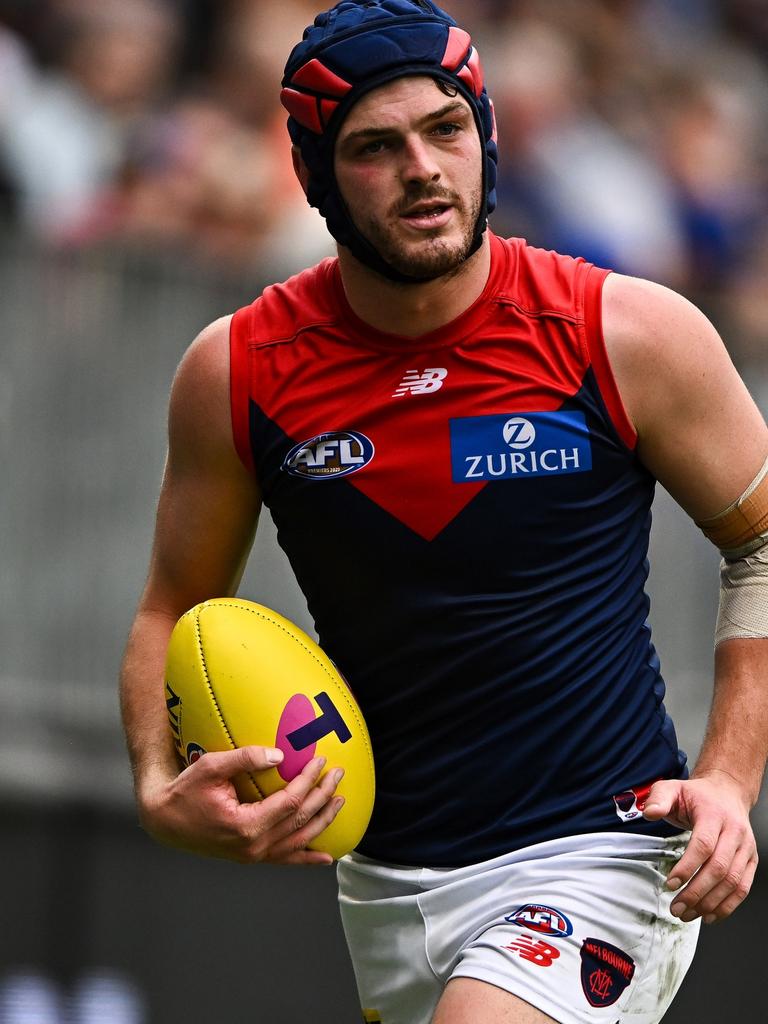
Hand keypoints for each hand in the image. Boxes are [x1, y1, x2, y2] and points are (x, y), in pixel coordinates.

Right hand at [138, 746, 344, 864]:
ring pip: (298, 841)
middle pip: (300, 820)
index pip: (290, 800)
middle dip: (323, 796)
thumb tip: (280, 755)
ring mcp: (253, 856)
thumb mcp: (211, 767)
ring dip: (322, 822)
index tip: (321, 761)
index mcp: (246, 825)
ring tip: (340, 802)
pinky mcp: (250, 857)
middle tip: (339, 775)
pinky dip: (307, 859)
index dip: (309, 780)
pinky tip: (326, 858)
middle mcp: (253, 846)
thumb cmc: (185, 791)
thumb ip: (245, 758)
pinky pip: (284, 859)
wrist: (164, 821)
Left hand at [642, 772, 757, 923]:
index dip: (687, 867)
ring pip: (733, 882)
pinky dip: (728, 905)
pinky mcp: (750, 860)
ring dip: (710, 903)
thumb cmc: (698, 795)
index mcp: (714, 814)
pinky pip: (742, 887)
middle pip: (719, 868)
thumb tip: (649, 812)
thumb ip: (659, 798)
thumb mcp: (673, 788)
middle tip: (676, 908)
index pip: (703, 845)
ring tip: (688, 914)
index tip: (671, 884)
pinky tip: (709, 915)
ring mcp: (746, 848)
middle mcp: (735, 832)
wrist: (727, 792)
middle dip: (696, 892)